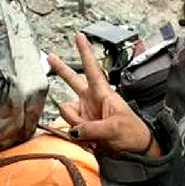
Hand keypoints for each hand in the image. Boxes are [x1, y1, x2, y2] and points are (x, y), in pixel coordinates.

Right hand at [47, 33, 159, 156]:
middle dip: (61, 68)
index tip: (80, 35)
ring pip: (67, 113)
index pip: (92, 68)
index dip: (85, 52)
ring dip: (77, 126)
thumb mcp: (114, 128)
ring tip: (94, 137)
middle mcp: (91, 99)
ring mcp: (85, 112)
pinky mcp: (81, 126)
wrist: (135, 150)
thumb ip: (92, 128)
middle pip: (72, 80)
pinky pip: (70, 129)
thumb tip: (74, 130)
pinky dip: (78, 137)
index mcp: (103, 92)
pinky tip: (91, 142)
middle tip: (49, 56)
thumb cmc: (132, 132)